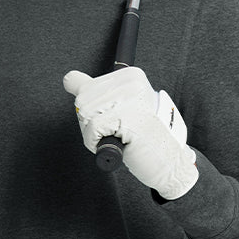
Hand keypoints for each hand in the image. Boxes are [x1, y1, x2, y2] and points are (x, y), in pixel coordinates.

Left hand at [62, 66, 198, 199]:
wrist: (170, 162)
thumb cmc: (144, 138)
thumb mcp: (120, 107)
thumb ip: (95, 92)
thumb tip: (68, 78)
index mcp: (130, 76)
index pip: (85, 86)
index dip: (91, 111)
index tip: (113, 119)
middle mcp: (130, 82)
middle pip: (82, 102)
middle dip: (91, 123)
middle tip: (117, 132)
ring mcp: (129, 99)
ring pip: (85, 115)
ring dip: (95, 135)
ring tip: (119, 137)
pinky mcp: (126, 117)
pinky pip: (92, 130)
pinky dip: (96, 143)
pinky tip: (117, 144)